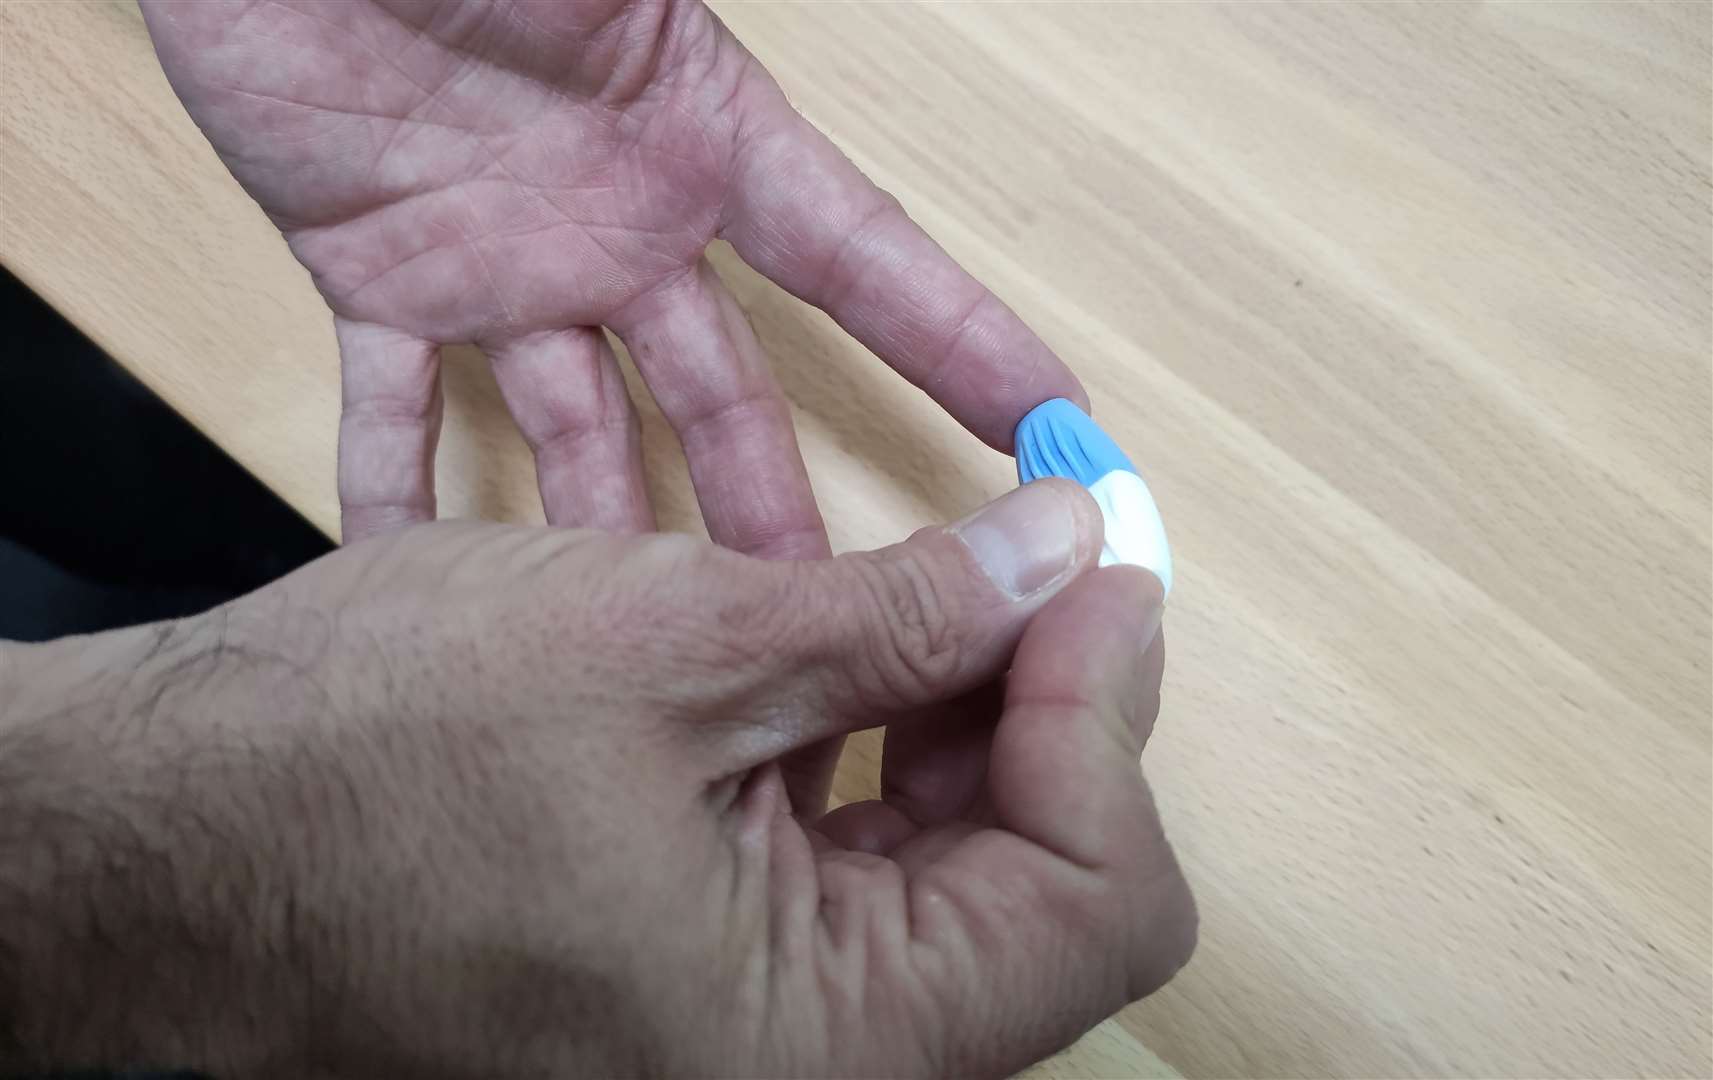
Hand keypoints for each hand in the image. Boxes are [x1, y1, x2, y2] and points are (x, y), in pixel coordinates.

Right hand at [1, 482, 1192, 1076]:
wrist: (169, 822)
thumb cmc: (372, 759)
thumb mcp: (672, 646)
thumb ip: (904, 613)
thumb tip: (1066, 555)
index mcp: (815, 1045)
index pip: (1092, 902)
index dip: (1110, 711)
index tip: (1092, 561)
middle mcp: (801, 1063)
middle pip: (1037, 886)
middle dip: (1047, 705)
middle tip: (1030, 556)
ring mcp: (751, 1016)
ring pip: (949, 866)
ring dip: (962, 714)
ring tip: (936, 582)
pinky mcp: (702, 957)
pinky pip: (845, 860)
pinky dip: (869, 743)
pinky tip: (844, 637)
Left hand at [139, 0, 1085, 547]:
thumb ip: (689, 22)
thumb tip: (814, 32)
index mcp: (697, 136)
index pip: (859, 259)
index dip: (958, 340)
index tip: (1049, 428)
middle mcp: (618, 224)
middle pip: (727, 397)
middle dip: (780, 515)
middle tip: (834, 640)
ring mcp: (503, 262)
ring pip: (585, 433)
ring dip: (621, 541)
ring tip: (661, 663)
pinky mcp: (379, 275)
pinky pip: (397, 410)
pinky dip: (403, 495)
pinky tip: (432, 584)